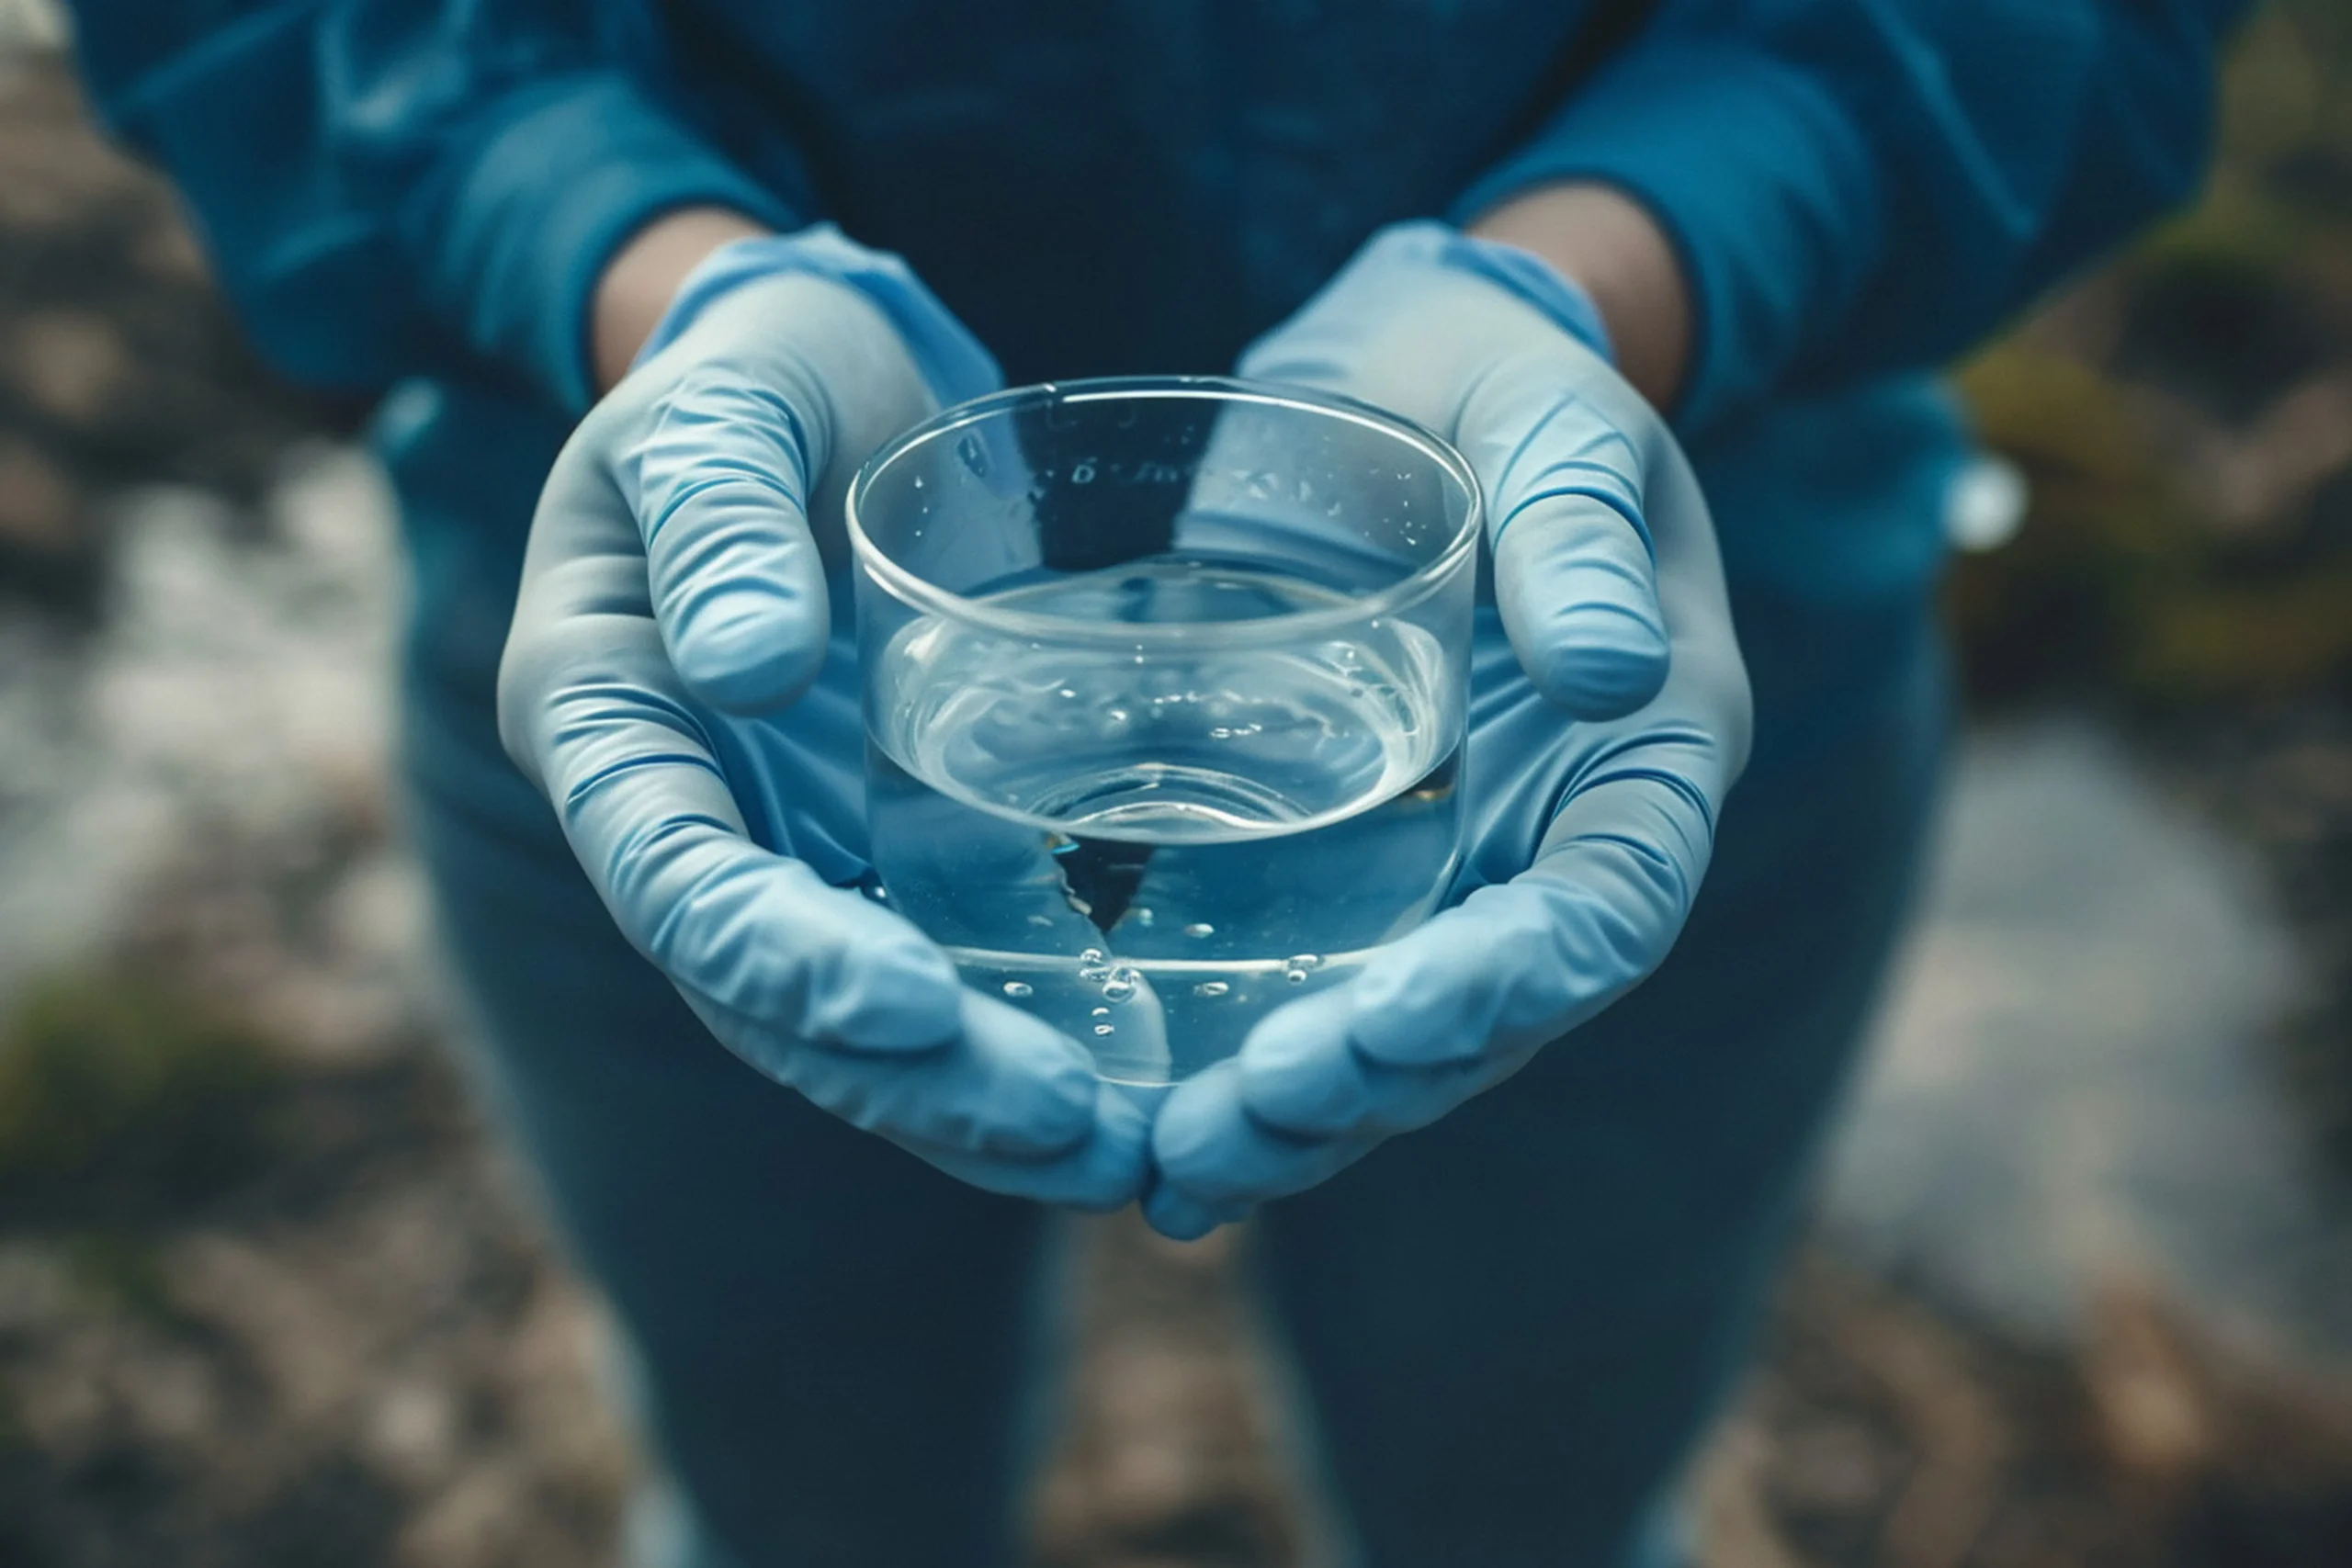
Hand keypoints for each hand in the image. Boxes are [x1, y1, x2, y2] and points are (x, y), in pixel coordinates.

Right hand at [499, 227, 1148, 1208]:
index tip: (914, 1013)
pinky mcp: (871, 846)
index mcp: (605, 720)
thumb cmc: (755, 375)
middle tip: (1069, 1132)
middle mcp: (680, 817)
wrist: (819, 381)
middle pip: (775, 1000)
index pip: (678, 882)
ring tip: (1120, 1157)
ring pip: (858, 1020)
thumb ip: (719, 518)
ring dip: (973, 1100)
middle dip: (914, 1079)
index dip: (784, 961)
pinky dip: (1010, 1036)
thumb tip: (741, 668)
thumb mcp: (725, 405)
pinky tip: (1128, 1086)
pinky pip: (931, 966)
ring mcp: (777, 846)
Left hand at [1145, 222, 1751, 1236]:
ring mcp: (1462, 858)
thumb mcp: (1551, 414)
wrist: (1414, 375)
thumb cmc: (1499, 377)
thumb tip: (1614, 672)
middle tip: (1230, 1133)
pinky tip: (1151, 1123)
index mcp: (1650, 748)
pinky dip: (1247, 1056)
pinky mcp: (1361, 855)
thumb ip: (1579, 525)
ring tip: (1174, 1174)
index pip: (1607, 903)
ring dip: (1297, 1112)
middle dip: (1370, 1084)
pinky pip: (1318, 977)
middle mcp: (1563, 835)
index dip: (1513, 982)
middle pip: (1491, 1012)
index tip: (1393, 1030)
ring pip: (1398, 1029)